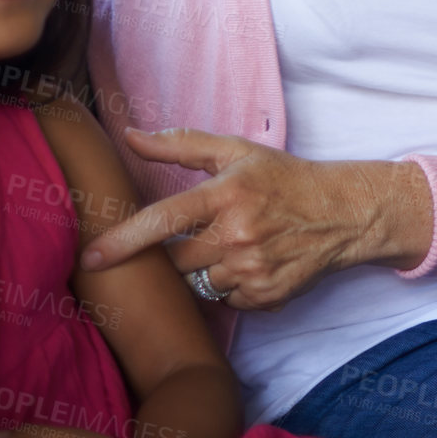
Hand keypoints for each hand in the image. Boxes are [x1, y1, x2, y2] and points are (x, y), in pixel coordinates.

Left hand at [80, 128, 431, 309]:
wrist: (344, 213)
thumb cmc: (283, 179)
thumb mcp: (237, 152)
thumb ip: (180, 145)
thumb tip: (130, 136)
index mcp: (226, 193)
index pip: (164, 219)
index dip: (124, 239)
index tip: (92, 256)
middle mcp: (238, 234)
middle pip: (176, 262)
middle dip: (180, 253)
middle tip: (205, 235)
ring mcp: (253, 270)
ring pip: (200, 284)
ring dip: (208, 270)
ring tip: (235, 246)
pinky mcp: (266, 297)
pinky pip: (227, 301)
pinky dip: (232, 287)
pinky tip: (253, 263)